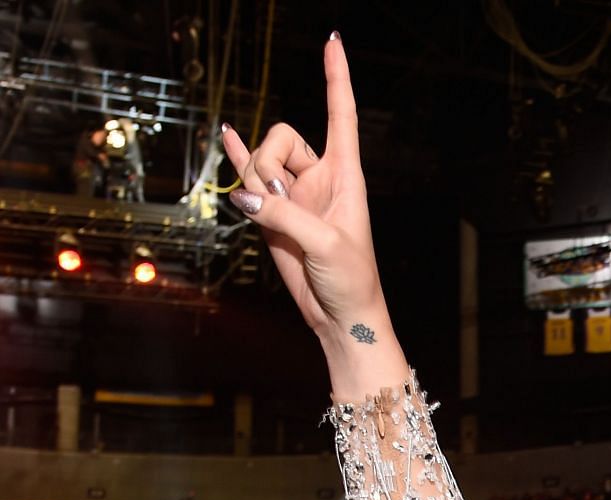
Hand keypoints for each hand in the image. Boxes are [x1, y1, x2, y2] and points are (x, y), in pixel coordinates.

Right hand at [221, 37, 404, 387]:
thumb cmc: (351, 281)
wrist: (340, 315)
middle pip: (281, 136)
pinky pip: (249, 175)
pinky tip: (228, 134)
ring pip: (259, 161)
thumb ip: (285, 215)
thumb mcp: (326, 245)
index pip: (342, 115)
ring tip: (270, 215)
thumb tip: (246, 197)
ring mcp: (294, 193)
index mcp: (346, 176)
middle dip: (268, 161)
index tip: (334, 41)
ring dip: (254, 182)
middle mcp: (320, 178)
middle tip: (277, 200)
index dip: (337, 78)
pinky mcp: (273, 213)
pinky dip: (237, 155)